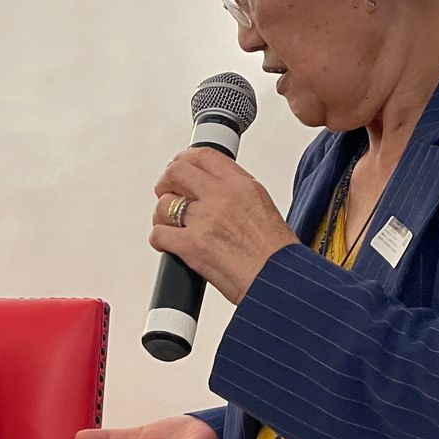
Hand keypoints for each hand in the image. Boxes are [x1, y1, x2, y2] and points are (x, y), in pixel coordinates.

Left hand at [152, 149, 296, 303]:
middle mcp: (222, 197)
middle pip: (177, 171)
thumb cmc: (276, 256)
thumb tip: (217, 193)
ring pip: (164, 204)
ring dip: (162, 215)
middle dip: (167, 182)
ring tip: (169, 224)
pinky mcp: (191, 245)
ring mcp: (204, 220)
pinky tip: (169, 244)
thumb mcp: (264, 209)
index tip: (180, 166)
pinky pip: (159, 234)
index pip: (204, 155)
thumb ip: (238, 196)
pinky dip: (159, 240)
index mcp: (242, 185)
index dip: (185, 158)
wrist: (279, 282)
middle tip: (168, 192)